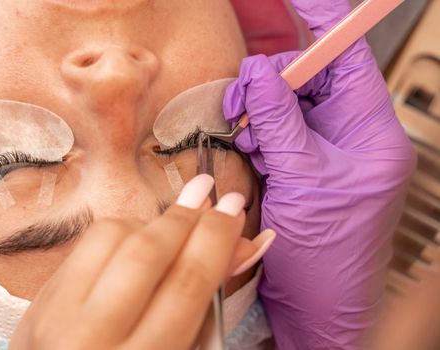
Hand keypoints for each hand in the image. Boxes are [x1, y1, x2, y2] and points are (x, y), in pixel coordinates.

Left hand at [10, 175, 252, 349]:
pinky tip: (137, 239)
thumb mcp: (180, 348)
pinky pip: (87, 243)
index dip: (217, 236)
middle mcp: (93, 336)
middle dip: (185, 215)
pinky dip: (120, 231)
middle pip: (146, 251)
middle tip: (208, 192)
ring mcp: (58, 313)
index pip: (188, 282)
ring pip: (111, 235)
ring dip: (151, 222)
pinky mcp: (41, 297)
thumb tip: (246, 243)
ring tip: (173, 226)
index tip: (233, 207)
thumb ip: (207, 300)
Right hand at [223, 0, 416, 347]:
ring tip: (247, 135)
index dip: (325, 20)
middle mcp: (348, 135)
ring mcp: (321, 150)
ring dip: (259, 111)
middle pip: (309, 78)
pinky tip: (249, 147)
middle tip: (245, 97)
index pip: (350, 58)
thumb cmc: (328, 254)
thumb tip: (261, 72)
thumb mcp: (304, 178)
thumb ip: (280, 120)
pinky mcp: (297, 164)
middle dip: (273, 81)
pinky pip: (272, 129)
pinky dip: (255, 132)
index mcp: (370, 132)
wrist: (315, 304)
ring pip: (284, 103)